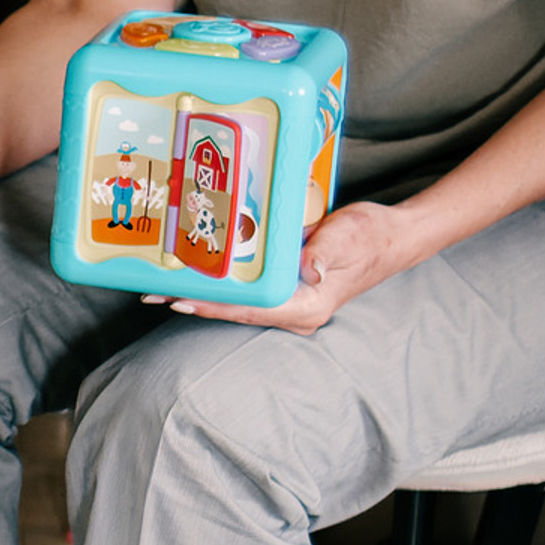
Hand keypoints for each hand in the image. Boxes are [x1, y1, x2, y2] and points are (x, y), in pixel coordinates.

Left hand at [156, 200, 414, 332]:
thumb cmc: (372, 234)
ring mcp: (290, 303)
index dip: (212, 306)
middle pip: (235, 311)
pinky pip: (248, 292)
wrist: (394, 236)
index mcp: (307, 305)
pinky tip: (195, 276)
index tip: (178, 300)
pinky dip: (221, 285)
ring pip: (237, 304)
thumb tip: (309, 270)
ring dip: (202, 295)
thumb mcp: (349, 235)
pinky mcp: (287, 290)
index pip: (249, 309)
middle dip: (194, 302)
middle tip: (151, 294)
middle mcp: (295, 310)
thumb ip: (326, 252)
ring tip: (160, 288)